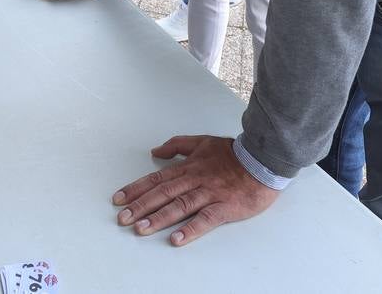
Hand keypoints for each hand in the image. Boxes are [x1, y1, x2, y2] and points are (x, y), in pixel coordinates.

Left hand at [112, 135, 279, 245]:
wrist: (263, 160)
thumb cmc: (233, 154)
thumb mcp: (202, 142)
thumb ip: (178, 145)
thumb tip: (155, 151)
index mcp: (188, 168)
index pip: (156, 179)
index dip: (136, 189)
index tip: (118, 199)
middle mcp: (194, 181)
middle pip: (162, 194)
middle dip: (140, 206)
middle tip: (122, 218)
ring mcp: (209, 194)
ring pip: (179, 206)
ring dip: (158, 218)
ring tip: (141, 229)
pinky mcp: (225, 207)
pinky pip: (206, 219)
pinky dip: (191, 229)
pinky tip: (177, 239)